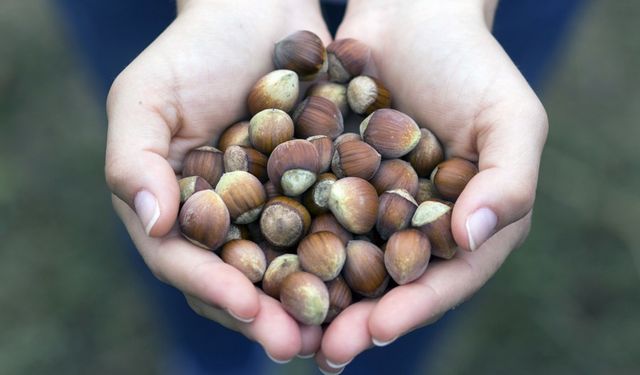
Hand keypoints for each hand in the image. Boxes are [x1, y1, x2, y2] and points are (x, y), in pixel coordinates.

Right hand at [105, 0, 330, 361]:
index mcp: (179, 211)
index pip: (187, 262)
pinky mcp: (319, 190)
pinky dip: (351, 256)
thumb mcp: (144, 96)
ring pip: (292, 267)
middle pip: (243, 279)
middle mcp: (228, 221)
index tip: (245, 309)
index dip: (213, 289)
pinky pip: (335, 229)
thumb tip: (151, 225)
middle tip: (297, 346)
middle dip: (268, 315)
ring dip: (313, 302)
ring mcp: (275, 209)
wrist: (258, 8)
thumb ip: (133, 160)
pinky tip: (377, 279)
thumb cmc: (192, 49)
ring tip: (340, 334)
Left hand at [316, 0, 547, 370]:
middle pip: (386, 282)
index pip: (444, 278)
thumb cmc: (471, 64)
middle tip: (321, 350)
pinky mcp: (328, 181)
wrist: (411, 14)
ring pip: (340, 260)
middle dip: (355, 317)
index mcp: (465, 225)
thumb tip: (474, 239)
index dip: (413, 306)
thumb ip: (508, 181)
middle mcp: (414, 225)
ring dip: (313, 293)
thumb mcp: (510, 118)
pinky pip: (307, 216)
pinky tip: (255, 266)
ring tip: (281, 325)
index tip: (377, 330)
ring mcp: (369, 206)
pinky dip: (285, 241)